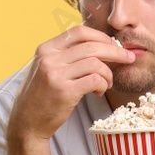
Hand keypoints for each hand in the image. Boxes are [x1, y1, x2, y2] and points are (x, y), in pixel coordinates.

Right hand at [7, 25, 135, 142]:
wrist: (26, 123)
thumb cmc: (41, 97)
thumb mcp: (46, 68)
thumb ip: (65, 56)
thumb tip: (98, 46)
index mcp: (46, 48)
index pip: (79, 32)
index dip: (101, 37)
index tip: (113, 46)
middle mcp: (49, 58)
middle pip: (92, 45)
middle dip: (115, 51)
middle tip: (128, 58)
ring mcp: (56, 74)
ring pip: (96, 63)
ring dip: (108, 74)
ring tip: (106, 84)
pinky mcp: (64, 91)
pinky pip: (95, 80)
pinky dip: (103, 85)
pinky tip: (99, 92)